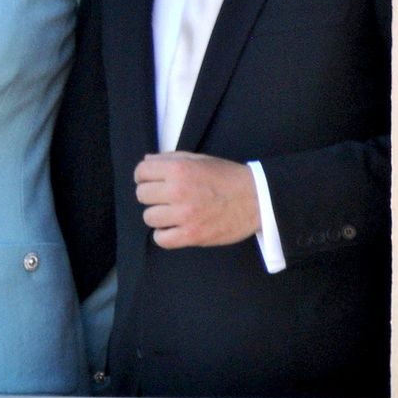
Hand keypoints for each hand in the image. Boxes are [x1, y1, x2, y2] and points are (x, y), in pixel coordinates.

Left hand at [133, 151, 260, 248]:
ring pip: (149, 217)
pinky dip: (164, 235)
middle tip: (165, 198)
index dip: (144, 176)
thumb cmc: (227, 177)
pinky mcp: (192, 235)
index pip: (141, 172)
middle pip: (142, 195)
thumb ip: (170, 158)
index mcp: (178, 169)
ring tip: (172, 213)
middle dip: (151, 195)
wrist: (256, 199)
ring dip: (158, 216)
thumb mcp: (199, 159)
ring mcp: (184, 215)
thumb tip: (146, 161)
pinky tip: (174, 228)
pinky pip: (161, 239)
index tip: (152, 181)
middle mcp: (177, 191)